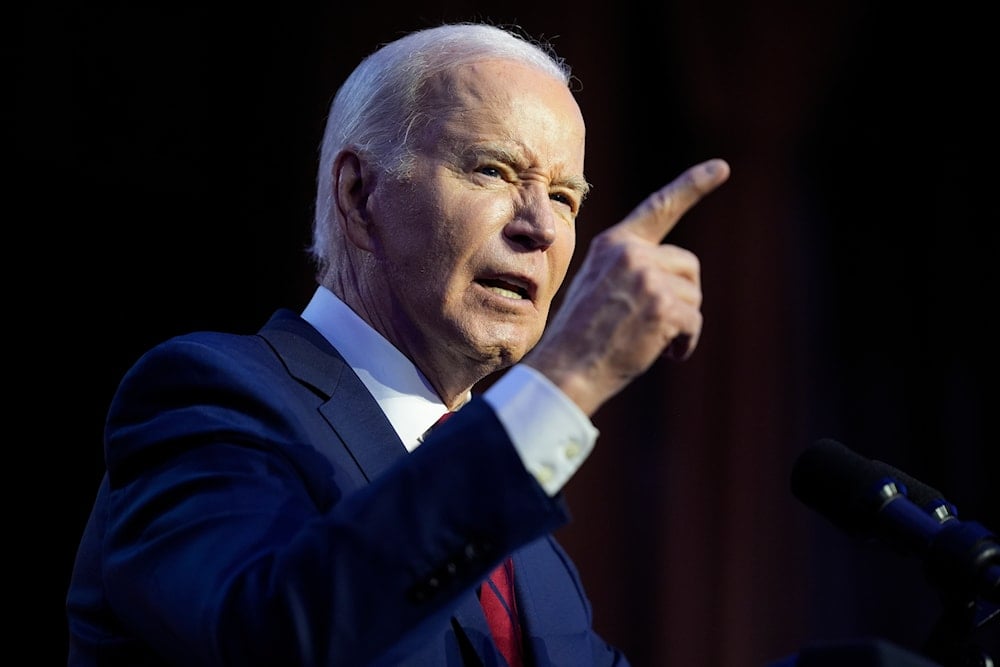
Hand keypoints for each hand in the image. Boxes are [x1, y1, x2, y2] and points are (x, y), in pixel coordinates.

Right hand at [524, 158, 730, 415]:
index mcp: (614, 243)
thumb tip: (677, 276)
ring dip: (680, 323)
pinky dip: (683, 344)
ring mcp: (647, 277)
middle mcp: (631, 252)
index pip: (660, 207)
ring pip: (693, 297)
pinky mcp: (662, 305)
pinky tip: (660, 354)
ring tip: (648, 340)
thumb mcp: (598, 285)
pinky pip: (694, 324)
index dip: (694, 185)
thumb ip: (631, 268)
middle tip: (652, 323)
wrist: (566, 369)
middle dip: (681, 296)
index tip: (722, 168)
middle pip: (688, 266)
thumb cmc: (582, 337)